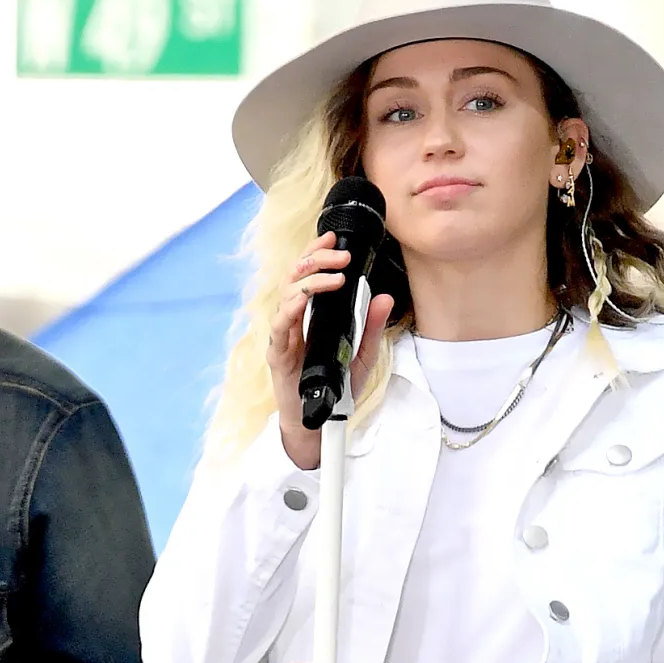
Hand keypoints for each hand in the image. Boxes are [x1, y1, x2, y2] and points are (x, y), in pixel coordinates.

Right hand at [267, 232, 393, 469]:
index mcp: (311, 316)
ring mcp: (284, 335)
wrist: (319, 424)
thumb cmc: (335, 388)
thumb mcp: (362, 355)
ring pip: (287, 294)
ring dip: (310, 279)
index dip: (317, 253)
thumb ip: (371, 327)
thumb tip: (384, 298)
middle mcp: (294, 320)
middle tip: (339, 254)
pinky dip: (292, 307)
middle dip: (315, 259)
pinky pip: (280, 324)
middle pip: (295, 276)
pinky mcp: (278, 354)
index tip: (333, 238)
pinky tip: (305, 297)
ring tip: (335, 276)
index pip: (309, 274)